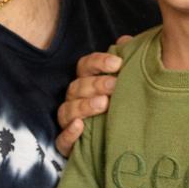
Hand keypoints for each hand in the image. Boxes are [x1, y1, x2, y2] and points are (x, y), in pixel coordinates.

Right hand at [55, 35, 131, 156]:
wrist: (121, 145)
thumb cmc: (121, 108)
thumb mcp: (126, 84)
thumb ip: (125, 62)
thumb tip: (125, 41)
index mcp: (86, 82)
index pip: (85, 66)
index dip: (98, 62)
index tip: (118, 64)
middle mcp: (75, 100)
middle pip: (76, 87)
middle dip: (95, 84)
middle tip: (115, 85)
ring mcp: (69, 122)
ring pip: (67, 111)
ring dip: (84, 106)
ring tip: (103, 104)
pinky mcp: (69, 146)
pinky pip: (61, 140)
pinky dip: (69, 133)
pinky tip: (80, 127)